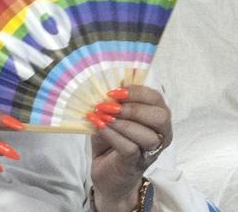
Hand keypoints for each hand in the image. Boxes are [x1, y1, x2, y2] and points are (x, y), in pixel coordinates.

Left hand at [88, 85, 171, 210]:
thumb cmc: (110, 142)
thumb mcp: (109, 117)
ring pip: (149, 136)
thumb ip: (112, 103)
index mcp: (155, 118)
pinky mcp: (136, 164)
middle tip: (109, 106)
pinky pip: (130, 148)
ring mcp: (150, 152)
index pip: (156, 98)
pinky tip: (100, 127)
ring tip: (103, 117)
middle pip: (161, 117)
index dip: (137, 92)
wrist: (105, 173)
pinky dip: (113, 135)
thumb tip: (109, 87)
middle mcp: (160, 135)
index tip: (114, 92)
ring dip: (123, 123)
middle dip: (133, 108)